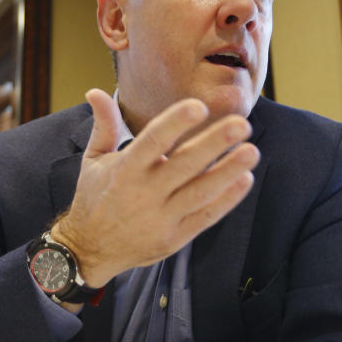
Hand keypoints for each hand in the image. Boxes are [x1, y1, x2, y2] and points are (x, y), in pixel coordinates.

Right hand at [54, 89, 259, 286]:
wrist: (90, 250)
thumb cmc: (95, 198)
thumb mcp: (93, 161)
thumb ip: (104, 126)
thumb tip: (96, 91)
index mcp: (124, 170)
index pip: (151, 142)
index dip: (175, 123)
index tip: (199, 106)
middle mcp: (144, 193)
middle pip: (184, 165)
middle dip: (214, 144)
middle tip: (241, 123)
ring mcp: (162, 218)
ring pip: (201, 192)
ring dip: (228, 171)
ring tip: (252, 151)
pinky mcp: (175, 238)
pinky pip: (206, 217)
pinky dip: (226, 200)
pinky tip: (244, 179)